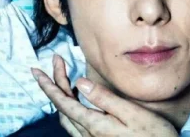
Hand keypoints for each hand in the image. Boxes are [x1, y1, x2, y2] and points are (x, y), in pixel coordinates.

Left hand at [31, 55, 177, 136]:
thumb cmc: (153, 135)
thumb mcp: (131, 114)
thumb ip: (105, 98)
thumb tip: (80, 83)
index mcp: (94, 124)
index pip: (63, 102)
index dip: (48, 85)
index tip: (36, 71)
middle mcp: (88, 134)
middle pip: (62, 106)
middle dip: (55, 82)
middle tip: (56, 60)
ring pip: (67, 115)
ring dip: (61, 93)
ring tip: (63, 74)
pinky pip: (75, 122)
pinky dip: (70, 104)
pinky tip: (78, 96)